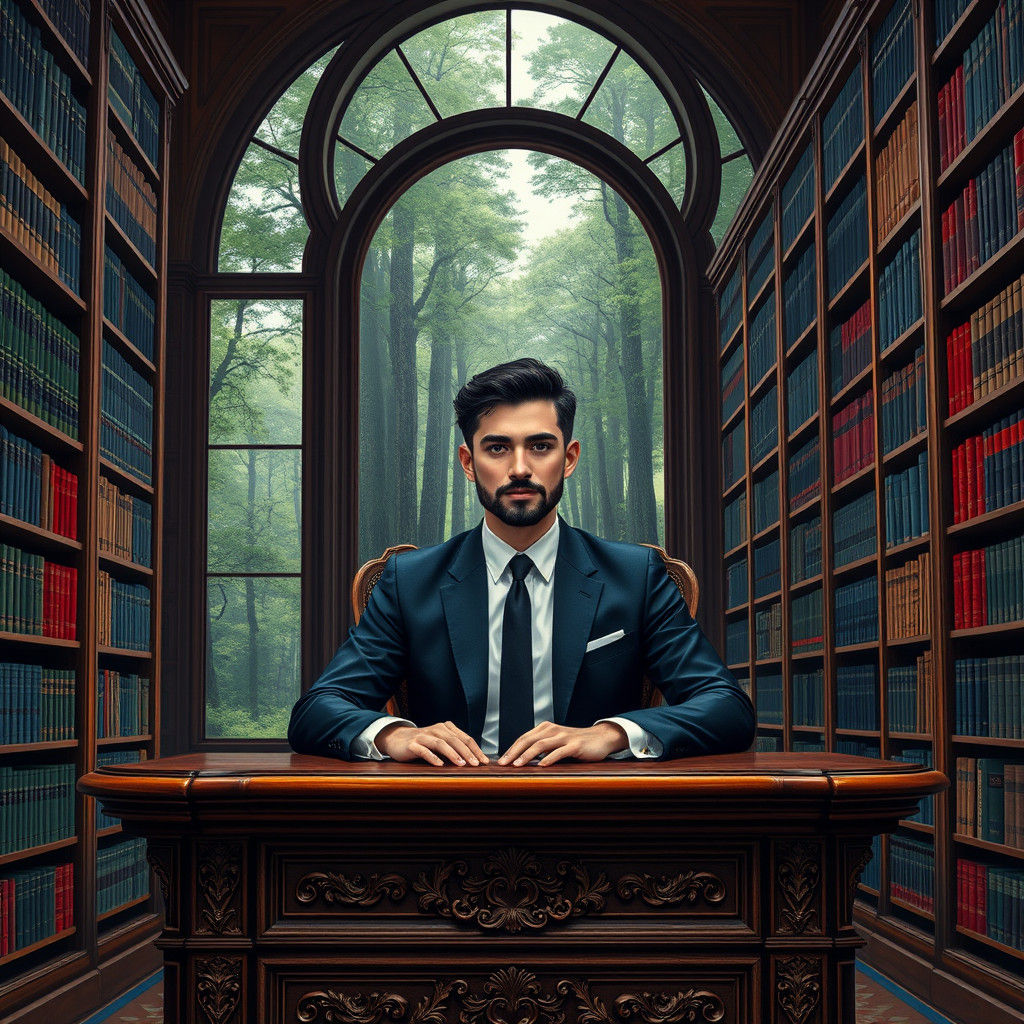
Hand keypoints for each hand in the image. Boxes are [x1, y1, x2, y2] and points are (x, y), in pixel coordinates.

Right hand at [375, 721, 487, 765]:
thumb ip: (454, 748)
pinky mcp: (412, 744)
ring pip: (441, 743)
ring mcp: (424, 736)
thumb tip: (474, 760)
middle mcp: (436, 730)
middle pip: (455, 740)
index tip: (485, 761)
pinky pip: (423, 750)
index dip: (476, 749)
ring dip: (452, 754)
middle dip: (467, 752)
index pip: (465, 738)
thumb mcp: (440, 743)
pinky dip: (432, 757)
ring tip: (461, 764)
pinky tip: (439, 765)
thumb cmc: (422, 743)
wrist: (397, 739)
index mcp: (446, 728)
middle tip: (476, 764)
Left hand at [497, 721, 627, 766]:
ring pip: (541, 745)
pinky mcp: (575, 745)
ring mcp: (564, 736)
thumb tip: (522, 760)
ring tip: (517, 765)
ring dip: (527, 755)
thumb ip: (542, 748)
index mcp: (546, 729)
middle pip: (528, 740)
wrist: (600, 738)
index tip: (501, 761)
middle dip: (513, 752)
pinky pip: (559, 752)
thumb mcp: (556, 743)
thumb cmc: (576, 744)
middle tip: (503, 764)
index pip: (524, 738)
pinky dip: (549, 758)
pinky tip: (542, 766)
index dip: (511, 749)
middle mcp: (552, 730)